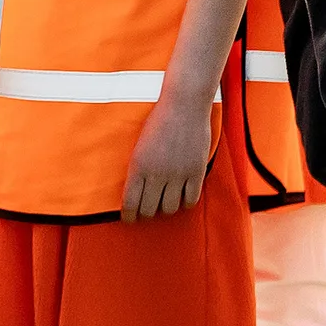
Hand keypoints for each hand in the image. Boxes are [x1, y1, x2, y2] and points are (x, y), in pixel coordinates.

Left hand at [119, 93, 214, 222]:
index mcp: (138, 166)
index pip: (131, 203)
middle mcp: (157, 174)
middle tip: (147, 212)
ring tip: (164, 202)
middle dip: (146, 214)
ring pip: (170, 208)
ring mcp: (178, 174)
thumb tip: (135, 191)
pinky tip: (182, 197)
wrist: (183, 106)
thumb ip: (138, 168)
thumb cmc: (158, 122)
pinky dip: (186, 202)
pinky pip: (191, 199)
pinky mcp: (196, 172)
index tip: (129, 220)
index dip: (129, 216)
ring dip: (166, 208)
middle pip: (149, 210)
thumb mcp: (139, 146)